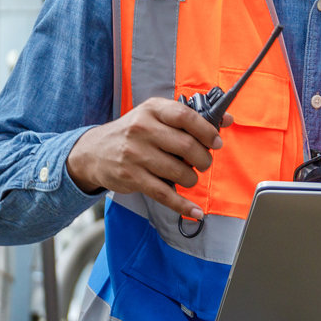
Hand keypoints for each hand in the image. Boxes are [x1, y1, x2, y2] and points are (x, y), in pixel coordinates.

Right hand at [66, 98, 229, 220]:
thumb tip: (226, 120)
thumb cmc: (132, 132)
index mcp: (151, 109)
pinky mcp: (132, 177)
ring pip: (178, 171)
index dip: (206, 130)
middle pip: (186, 146)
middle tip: (203, 163)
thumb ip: (188, 117)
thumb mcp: (154, 116)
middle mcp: (142, 129)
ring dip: (192, 179)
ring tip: (189, 177)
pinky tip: (194, 211)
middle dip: (203, 159)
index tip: (216, 142)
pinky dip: (182, 205)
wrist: (94, 151)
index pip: (185, 116)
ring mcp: (135, 154)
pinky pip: (164, 194)